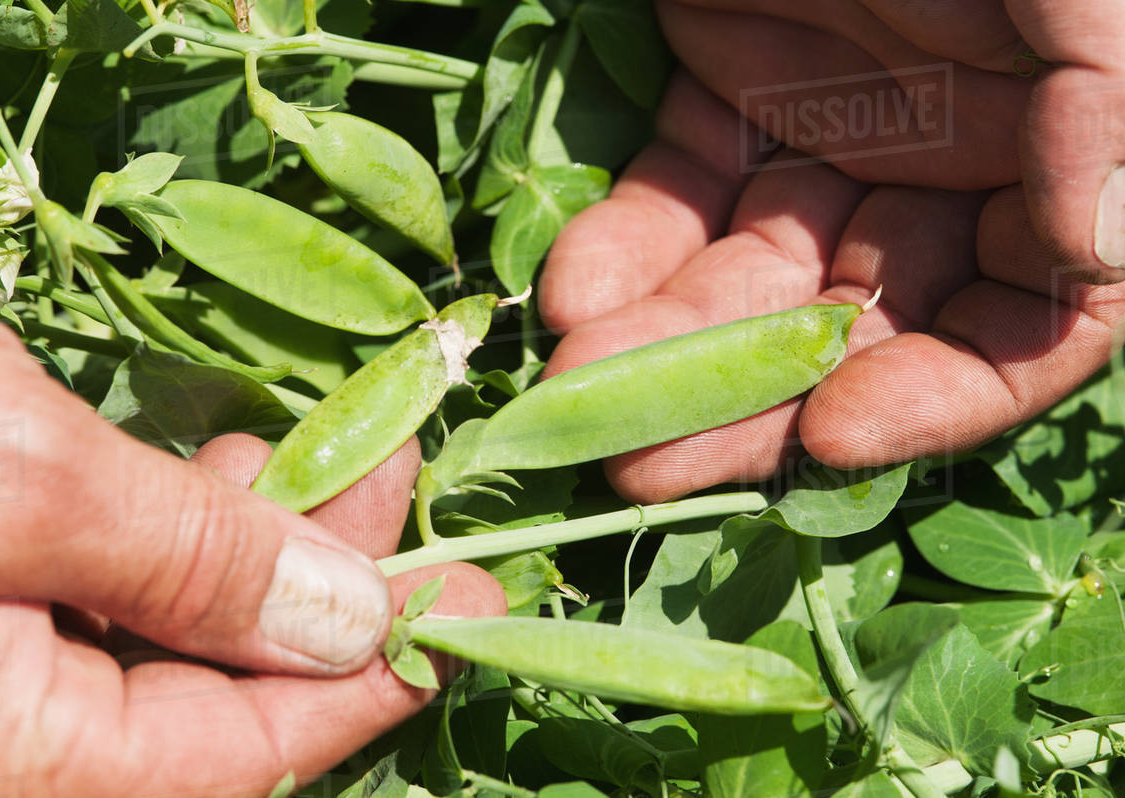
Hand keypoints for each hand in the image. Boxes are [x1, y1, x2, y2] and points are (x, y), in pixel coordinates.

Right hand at [0, 280, 504, 796]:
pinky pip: (101, 589)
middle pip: (204, 700)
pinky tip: (230, 469)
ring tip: (336, 456)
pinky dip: (182, 532)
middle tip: (406, 485)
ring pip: (160, 636)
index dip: (364, 690)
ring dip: (261, 547)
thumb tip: (351, 623)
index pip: (229, 763)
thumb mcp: (20, 481)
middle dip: (325, 593)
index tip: (470, 612)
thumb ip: (190, 565)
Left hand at [538, 0, 1124, 502]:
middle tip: (640, 463)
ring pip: (750, 286)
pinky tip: (572, 292)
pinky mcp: (735, 96)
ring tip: (574, 389)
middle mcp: (957, 175)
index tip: (828, 437)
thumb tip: (1105, 254)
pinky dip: (626, 250)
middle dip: (748, 403)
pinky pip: (679, 199)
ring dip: (663, 346)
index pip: (1024, 336)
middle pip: (856, 336)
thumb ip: (1111, 101)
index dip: (935, 403)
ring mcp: (838, 140)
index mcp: (1065, 166)